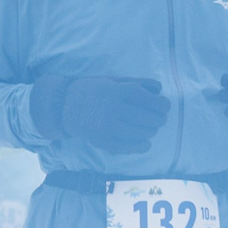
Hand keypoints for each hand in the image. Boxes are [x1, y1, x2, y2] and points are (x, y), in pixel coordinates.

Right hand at [33, 74, 167, 152]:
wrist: (62, 106)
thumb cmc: (91, 90)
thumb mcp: (112, 80)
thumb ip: (135, 83)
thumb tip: (159, 89)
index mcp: (116, 92)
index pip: (148, 100)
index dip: (162, 105)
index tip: (165, 106)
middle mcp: (112, 109)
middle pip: (148, 118)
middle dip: (159, 119)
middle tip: (160, 119)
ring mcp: (107, 127)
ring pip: (140, 133)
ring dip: (151, 132)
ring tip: (151, 128)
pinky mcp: (101, 141)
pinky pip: (127, 147)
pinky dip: (141, 146)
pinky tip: (145, 143)